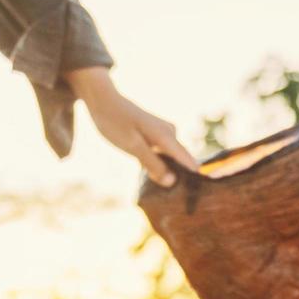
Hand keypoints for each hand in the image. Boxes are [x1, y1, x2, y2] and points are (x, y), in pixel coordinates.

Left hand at [66, 66, 197, 186]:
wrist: (102, 100)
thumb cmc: (115, 121)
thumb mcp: (132, 146)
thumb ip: (152, 164)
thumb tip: (172, 181)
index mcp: (167, 136)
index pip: (189, 161)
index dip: (194, 178)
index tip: (195, 196)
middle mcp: (171, 133)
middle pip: (181, 162)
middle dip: (176, 178)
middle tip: (168, 198)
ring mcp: (164, 133)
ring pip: (171, 159)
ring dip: (165, 172)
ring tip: (158, 189)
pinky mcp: (157, 135)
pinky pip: (164, 154)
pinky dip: (158, 164)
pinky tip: (150, 175)